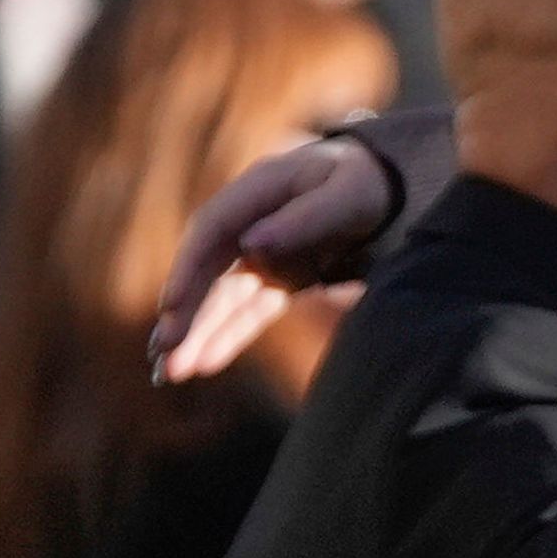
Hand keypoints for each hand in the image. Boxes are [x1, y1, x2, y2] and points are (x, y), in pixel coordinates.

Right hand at [148, 133, 394, 382]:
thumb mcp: (348, 196)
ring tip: (170, 373)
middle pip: (208, 270)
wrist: (392, 188)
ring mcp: (262, 252)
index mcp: (259, 191)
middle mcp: (250, 222)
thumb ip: (305, 219)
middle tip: (163, 353)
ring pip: (222, 298)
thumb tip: (252, 246)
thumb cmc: (369, 185)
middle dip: (185, 313)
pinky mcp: (280, 277)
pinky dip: (229, 336)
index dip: (188, 269)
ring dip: (197, 333)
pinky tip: (204, 364)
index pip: (211, 231)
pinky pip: (249, 311)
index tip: (172, 307)